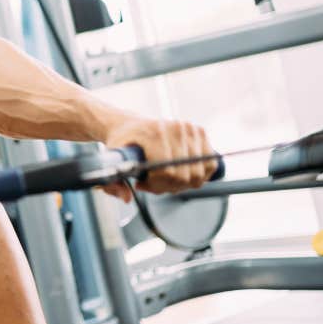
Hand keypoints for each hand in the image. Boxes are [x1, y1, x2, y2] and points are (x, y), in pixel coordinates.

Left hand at [100, 116, 216, 202]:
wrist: (130, 125)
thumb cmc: (123, 143)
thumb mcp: (112, 161)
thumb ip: (114, 183)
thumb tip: (127, 198)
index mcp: (153, 132)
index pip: (168, 171)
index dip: (156, 185)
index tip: (142, 184)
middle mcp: (175, 128)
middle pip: (184, 175)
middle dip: (168, 186)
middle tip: (152, 183)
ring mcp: (190, 129)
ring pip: (197, 174)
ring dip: (182, 184)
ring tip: (164, 178)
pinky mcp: (200, 132)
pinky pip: (210, 165)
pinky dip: (198, 175)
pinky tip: (180, 173)